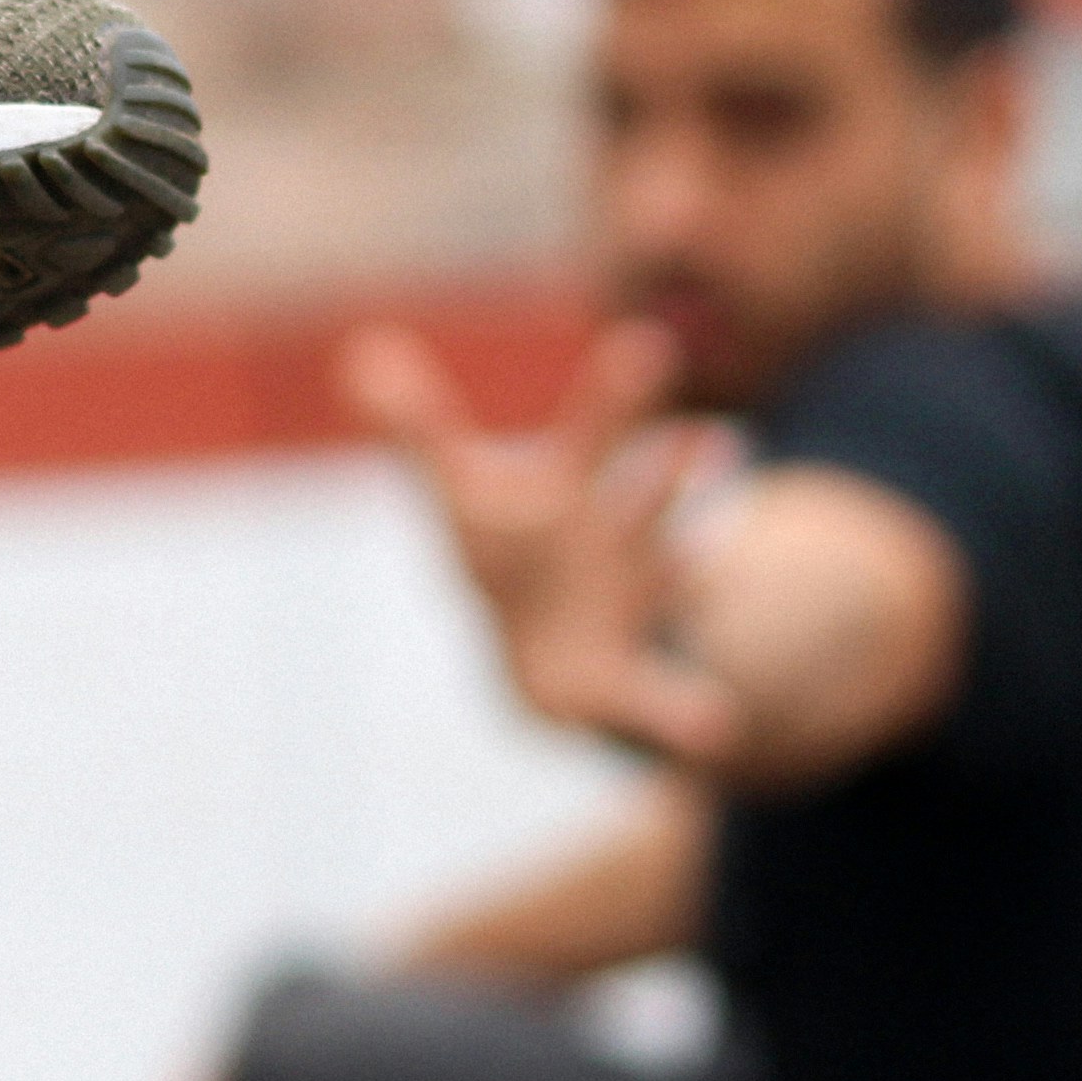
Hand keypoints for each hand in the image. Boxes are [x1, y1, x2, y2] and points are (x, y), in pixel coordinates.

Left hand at [340, 320, 748, 768]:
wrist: (549, 657)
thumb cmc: (505, 557)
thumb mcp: (458, 493)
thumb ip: (413, 425)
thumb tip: (364, 347)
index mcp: (565, 495)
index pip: (588, 435)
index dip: (612, 394)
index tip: (645, 345)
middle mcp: (608, 544)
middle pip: (636, 502)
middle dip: (669, 473)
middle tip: (717, 440)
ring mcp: (623, 613)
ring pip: (660, 590)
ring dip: (686, 585)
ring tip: (717, 582)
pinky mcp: (622, 683)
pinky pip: (657, 699)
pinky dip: (680, 716)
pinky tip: (714, 735)